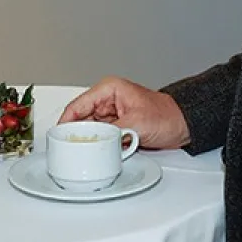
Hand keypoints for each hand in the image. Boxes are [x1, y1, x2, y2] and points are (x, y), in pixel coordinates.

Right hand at [58, 76, 190, 149]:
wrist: (183, 125)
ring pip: (90, 129)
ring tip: (86, 151)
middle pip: (81, 119)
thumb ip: (113, 132)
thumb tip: (96, 142)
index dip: (65, 122)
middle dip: (77, 134)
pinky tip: (98, 152)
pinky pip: (101, 136)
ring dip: (90, 140)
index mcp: (109, 89)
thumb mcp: (136, 124)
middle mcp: (107, 100)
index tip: (58, 137)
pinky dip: (99, 144)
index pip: (77, 105)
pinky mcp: (116, 126)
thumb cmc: (166, 116)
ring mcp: (111, 114)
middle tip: (70, 149)